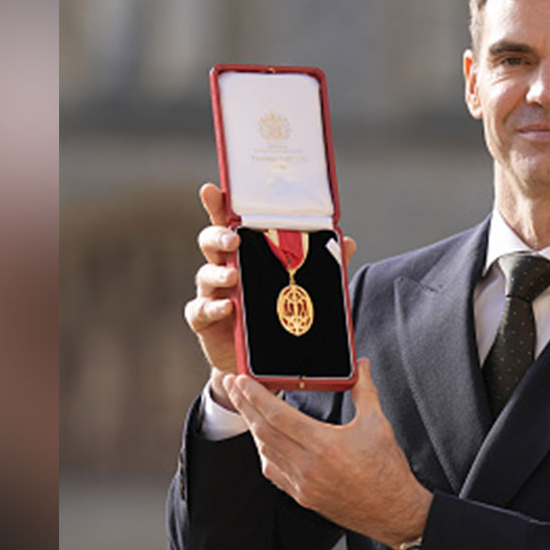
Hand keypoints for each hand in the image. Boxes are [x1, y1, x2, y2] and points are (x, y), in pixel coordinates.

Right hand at [184, 182, 356, 407]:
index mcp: (244, 255)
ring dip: (218, 274)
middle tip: (234, 240)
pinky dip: (213, 307)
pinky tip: (228, 308)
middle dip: (218, 236)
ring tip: (233, 278)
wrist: (259, 360)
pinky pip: (201, 310)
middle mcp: (223, 269)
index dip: (218, 206)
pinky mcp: (205, 320)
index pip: (228, 223)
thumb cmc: (276, 314)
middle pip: (211, 243)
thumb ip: (321, 265)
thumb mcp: (301, 287)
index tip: (213, 190)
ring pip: (204, 274)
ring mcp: (211, 293)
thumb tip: (348, 242)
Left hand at [227, 358, 431, 548]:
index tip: (242, 380)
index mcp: (323, 445)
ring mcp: (302, 484)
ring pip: (264, 451)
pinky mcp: (303, 497)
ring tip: (248, 408)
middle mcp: (307, 466)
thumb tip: (361, 367)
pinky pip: (274, 472)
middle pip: (263, 431)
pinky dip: (265, 453)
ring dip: (253, 427)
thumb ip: (365, 390)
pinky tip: (265, 441)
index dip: (254, 395)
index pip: (276, 415)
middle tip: (234, 386)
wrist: (393, 511)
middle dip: (244, 405)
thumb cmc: (387, 471)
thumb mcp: (377, 423)